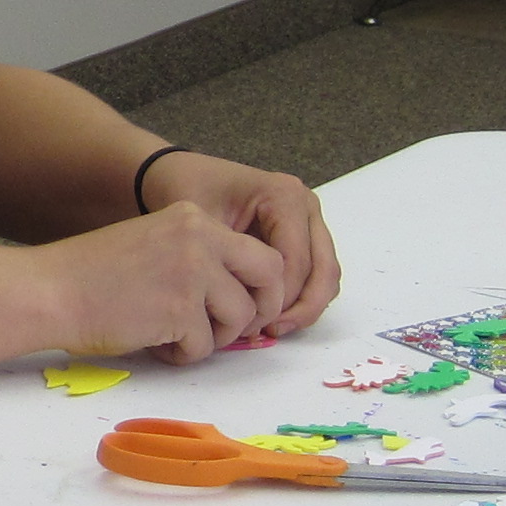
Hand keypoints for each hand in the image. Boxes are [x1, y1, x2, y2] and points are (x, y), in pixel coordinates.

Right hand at [34, 204, 293, 365]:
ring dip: (212, 337)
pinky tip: (151, 344)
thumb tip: (244, 299)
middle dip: (259, 309)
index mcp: (193, 218)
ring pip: (239, 318)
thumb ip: (199, 260)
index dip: (259, 286)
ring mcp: (192, 272)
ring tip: (174, 337)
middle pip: (270, 276)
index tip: (244, 307)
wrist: (48, 291)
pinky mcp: (180, 310)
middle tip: (234, 331)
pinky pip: (204, 346)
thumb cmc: (91, 276)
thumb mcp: (154, 246)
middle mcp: (200, 237)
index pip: (259, 251)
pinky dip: (181, 355)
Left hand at [141, 151, 340, 337]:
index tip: (249, 321)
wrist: (179, 174)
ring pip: (325, 275)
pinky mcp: (305, 235)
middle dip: (300, 308)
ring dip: (305, 307)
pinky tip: (272, 316)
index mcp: (284, 196)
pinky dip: (302, 298)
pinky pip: (316, 274)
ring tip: (270, 328)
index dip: (276, 298)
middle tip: (270, 331)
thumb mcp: (200, 225)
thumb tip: (247, 312)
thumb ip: (227, 263)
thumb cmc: (187, 192)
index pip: (295, 261)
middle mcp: (305, 205)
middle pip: (323, 270)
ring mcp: (309, 220)